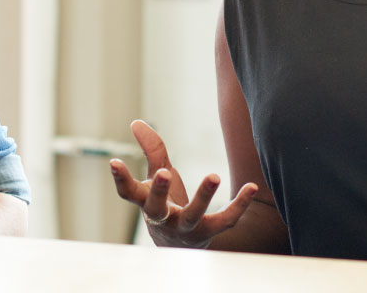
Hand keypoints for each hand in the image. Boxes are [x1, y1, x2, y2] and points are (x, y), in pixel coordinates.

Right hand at [107, 119, 257, 248]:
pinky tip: (252, 187)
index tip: (114, 161)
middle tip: (164, 172)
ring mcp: (185, 228)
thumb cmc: (165, 203)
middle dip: (160, 191)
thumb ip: (151, 151)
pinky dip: (239, 205)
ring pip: (193, 216)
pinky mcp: (209, 232)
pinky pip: (225, 220)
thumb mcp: (156, 177)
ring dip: (202, 197)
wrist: (181, 244)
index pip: (129, 193)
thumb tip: (136, 122)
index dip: (120, 179)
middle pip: (157, 207)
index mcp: (146, 203)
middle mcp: (163, 218)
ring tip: (213, 175)